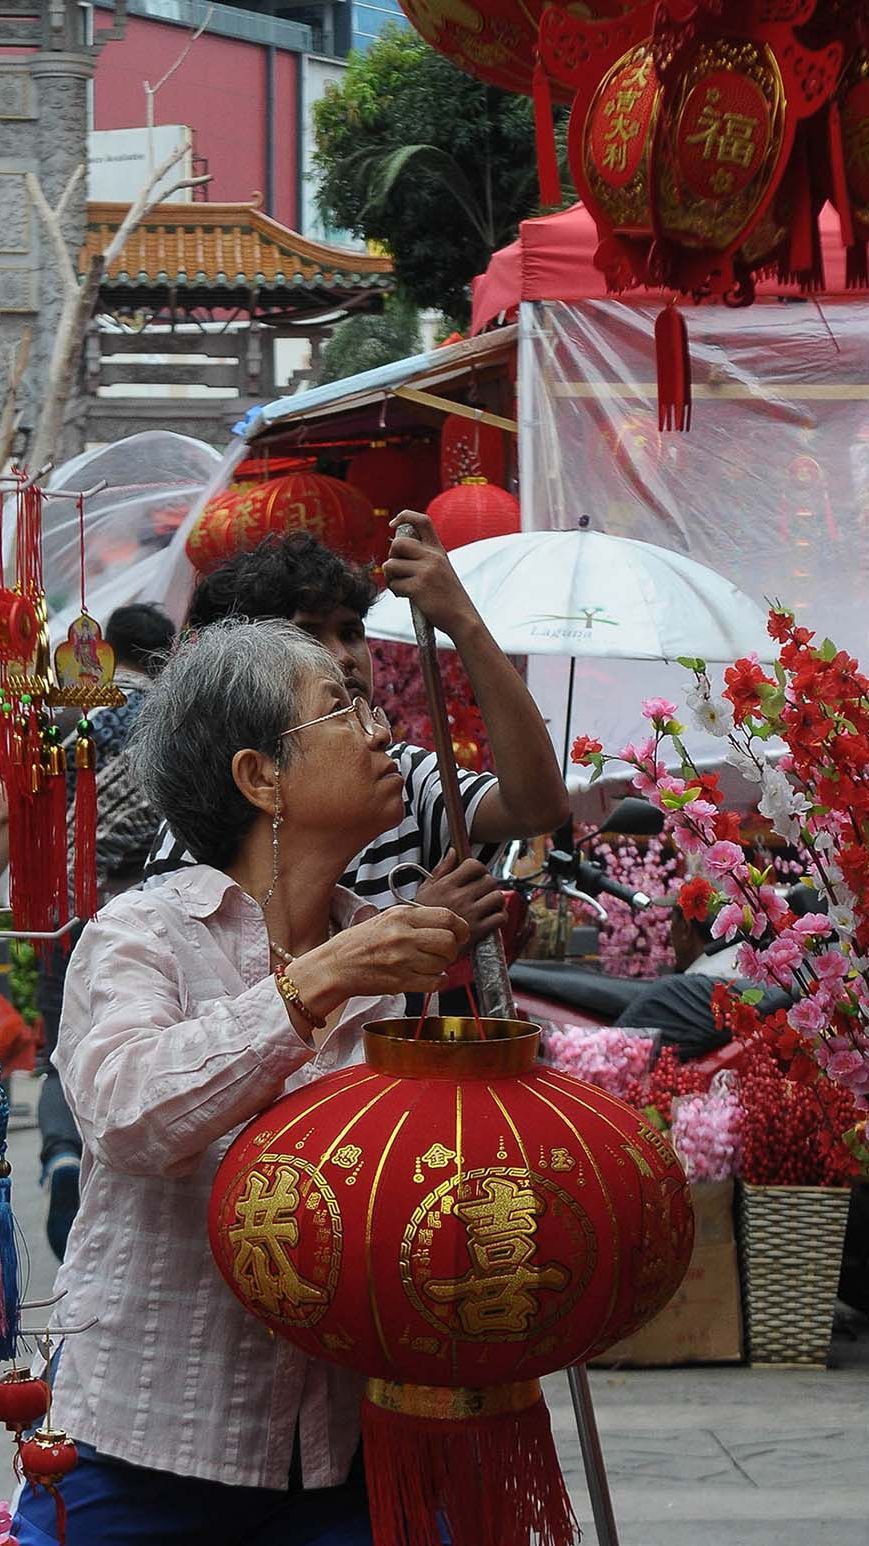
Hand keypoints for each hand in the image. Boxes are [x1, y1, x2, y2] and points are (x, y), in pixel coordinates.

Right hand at [296, 905, 469, 1009]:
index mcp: (401, 915)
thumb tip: (447, 924)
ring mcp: (402, 959)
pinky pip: (435, 982)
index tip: (460, 934)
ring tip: (430, 965)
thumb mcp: (386, 919)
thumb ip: (415, 919)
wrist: (334, 966)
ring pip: (443, 963)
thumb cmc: (359, 943)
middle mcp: (403, 935)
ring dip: (443, 966)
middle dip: (453, 949)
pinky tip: (429, 978)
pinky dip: (438, 982)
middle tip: (445, 953)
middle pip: (449, 941)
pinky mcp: (400, 981)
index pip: (447, 917)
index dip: (460, 927)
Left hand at [383, 509, 478, 637]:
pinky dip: (396, 591)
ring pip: (390, 565)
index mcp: (438, 550)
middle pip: (398, 543)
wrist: (462, 618)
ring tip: (402, 586)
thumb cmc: (448, 597)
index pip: (422, 520)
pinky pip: (394, 584)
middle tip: (398, 570)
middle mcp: (433, 557)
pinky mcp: (418, 588)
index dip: (404, 516)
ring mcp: (426, 571)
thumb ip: (424, 557)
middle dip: (391, 557)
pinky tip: (407, 597)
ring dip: (390, 578)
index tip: (393, 524)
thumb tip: (395, 551)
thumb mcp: (442, 570)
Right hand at [417, 850, 507, 946]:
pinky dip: (500, 916)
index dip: (479, 868)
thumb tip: (453, 853)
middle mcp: (459, 898)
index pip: (474, 865)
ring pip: (498, 897)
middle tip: (483, 891)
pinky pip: (500, 917)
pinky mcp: (478, 931)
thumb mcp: (425, 890)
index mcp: (446, 885)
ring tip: (488, 904)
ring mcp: (470, 914)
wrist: (419, 945)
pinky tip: (491, 917)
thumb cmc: (422, 917)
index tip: (477, 874)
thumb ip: (441, 870)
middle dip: (488, 884)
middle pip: (489, 881)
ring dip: (496, 900)